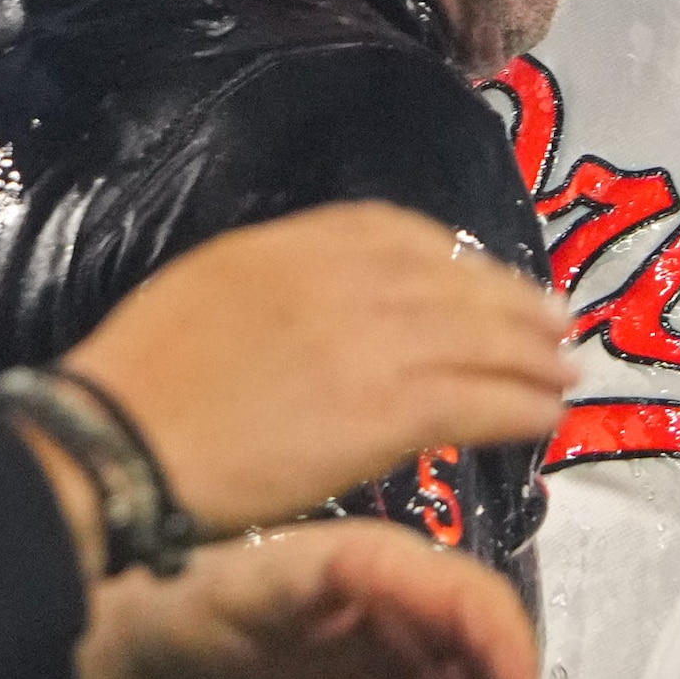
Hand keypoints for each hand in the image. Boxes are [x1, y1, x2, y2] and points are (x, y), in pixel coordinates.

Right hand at [54, 203, 567, 535]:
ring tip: (562, 370)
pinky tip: (543, 417)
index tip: (481, 277)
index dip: (451, 258)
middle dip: (510, 302)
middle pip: (452, 280)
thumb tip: (308, 310)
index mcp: (284, 247)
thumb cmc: (133, 391)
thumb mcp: (197, 296)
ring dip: (531, 355)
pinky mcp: (385, 409)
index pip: (392, 232)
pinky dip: (520, 406)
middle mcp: (337, 280)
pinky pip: (478, 399)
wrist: (116, 446)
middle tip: (553, 322)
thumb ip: (267, 291)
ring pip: (479, 338)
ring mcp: (367, 341)